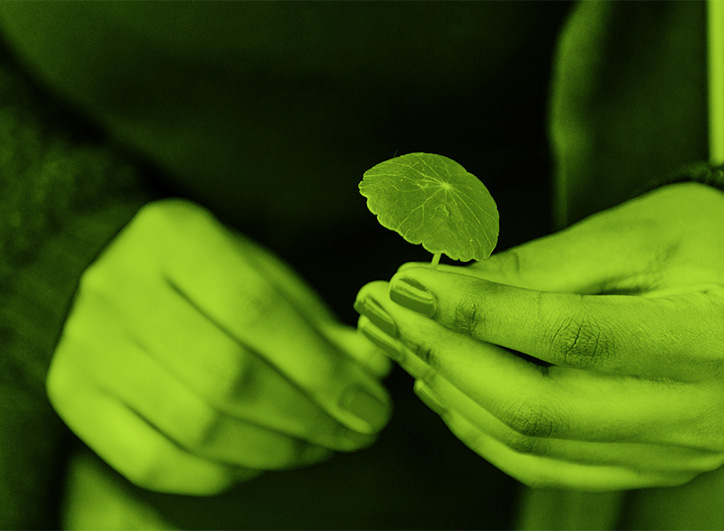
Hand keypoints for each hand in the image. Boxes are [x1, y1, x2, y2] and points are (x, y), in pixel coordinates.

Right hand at [49, 199, 391, 495]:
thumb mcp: (263, 276)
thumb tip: (371, 371)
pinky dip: (224, 474)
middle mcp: (119, 288)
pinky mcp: (73, 399)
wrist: (104, 272)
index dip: (321, 369)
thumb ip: (315, 323)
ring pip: (195, 428)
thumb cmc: (204, 276)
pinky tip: (263, 458)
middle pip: (226, 378)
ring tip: (319, 445)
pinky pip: (155, 463)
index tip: (370, 404)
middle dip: (307, 417)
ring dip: (276, 450)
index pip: (257, 311)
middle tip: (356, 431)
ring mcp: (87, 348)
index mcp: (175, 236)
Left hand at [355, 182, 723, 490]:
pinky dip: (479, 426)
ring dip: (449, 389)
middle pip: (536, 406)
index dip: (475, 312)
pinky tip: (440, 384)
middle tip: (383, 311)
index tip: (405, 283)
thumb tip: (435, 289)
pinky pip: (540, 463)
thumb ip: (530, 269)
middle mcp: (696, 414)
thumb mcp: (620, 236)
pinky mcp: (642, 467)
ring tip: (397, 340)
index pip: (568, 333)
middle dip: (443, 356)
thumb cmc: (692, 245)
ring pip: (527, 441)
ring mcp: (670, 454)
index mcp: (707, 339)